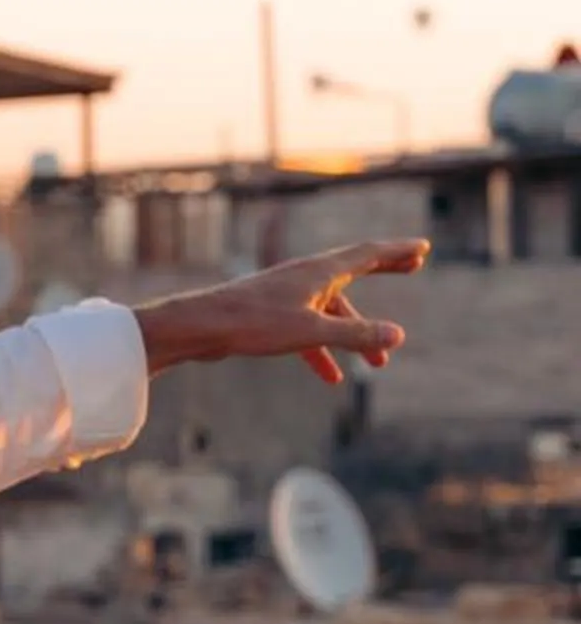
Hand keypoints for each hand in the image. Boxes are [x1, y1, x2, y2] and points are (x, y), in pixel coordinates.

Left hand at [137, 239, 429, 389]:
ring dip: (356, 332)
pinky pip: (309, 328)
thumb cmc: (252, 322)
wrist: (200, 327)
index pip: (367, 254)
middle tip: (413, 265)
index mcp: (318, 271)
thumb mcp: (311, 331)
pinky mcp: (272, 313)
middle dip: (385, 269)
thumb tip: (398, 336)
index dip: (398, 251)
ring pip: (332, 308)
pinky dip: (324, 349)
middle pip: (354, 269)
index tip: (422, 246)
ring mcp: (288, 293)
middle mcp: (305, 275)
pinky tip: (331, 377)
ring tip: (379, 364)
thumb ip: (355, 334)